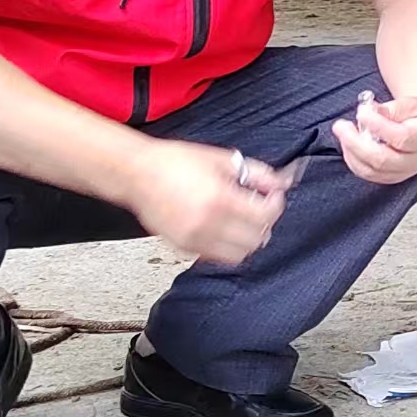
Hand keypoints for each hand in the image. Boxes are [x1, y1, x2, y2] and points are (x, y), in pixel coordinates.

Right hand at [126, 140, 293, 264]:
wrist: (137, 174)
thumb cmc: (173, 162)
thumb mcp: (221, 159)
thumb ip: (255, 172)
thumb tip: (279, 182)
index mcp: (219, 199)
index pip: (265, 215)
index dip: (276, 204)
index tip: (274, 196)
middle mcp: (208, 224)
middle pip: (256, 239)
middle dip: (264, 223)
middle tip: (261, 208)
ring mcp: (194, 240)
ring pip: (238, 255)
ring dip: (248, 239)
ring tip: (244, 221)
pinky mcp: (183, 248)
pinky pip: (216, 257)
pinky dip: (228, 247)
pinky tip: (224, 229)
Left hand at [332, 94, 416, 184]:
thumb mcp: (414, 103)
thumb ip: (392, 109)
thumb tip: (369, 111)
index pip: (400, 138)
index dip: (378, 126)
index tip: (362, 112)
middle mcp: (416, 160)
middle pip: (383, 159)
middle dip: (356, 142)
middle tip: (341, 126)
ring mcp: (404, 172)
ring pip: (372, 170)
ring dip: (352, 152)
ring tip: (343, 131)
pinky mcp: (392, 177)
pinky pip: (369, 175)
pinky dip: (354, 160)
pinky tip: (349, 144)